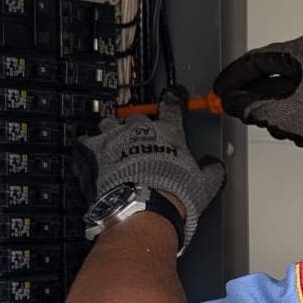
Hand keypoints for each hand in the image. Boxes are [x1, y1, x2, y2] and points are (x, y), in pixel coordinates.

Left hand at [77, 90, 224, 251]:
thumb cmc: (173, 195)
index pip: (172, 107)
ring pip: (110, 123)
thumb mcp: (204, 184)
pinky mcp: (95, 152)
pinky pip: (86, 142)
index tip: (172, 95)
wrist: (143, 207)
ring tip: (112, 140)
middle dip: (138, 124)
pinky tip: (89, 153)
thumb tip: (215, 166)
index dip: (173, 99)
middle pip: (137, 116)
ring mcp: (116, 139)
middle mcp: (141, 131)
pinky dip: (88, 147)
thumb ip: (211, 171)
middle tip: (139, 134)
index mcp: (169, 133)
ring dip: (112, 130)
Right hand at [213, 36, 302, 184]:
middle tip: (233, 101)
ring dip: (269, 98)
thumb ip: (254, 107)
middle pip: (273, 69)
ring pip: (288, 81)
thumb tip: (234, 103)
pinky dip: (287, 102)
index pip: (260, 59)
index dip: (236, 76)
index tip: (222, 88)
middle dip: (252, 89)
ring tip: (254, 113)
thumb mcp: (286, 115)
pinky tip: (278, 118)